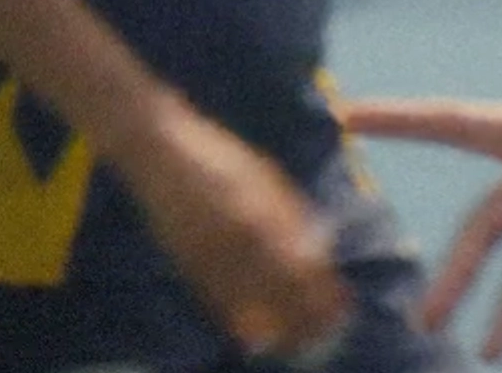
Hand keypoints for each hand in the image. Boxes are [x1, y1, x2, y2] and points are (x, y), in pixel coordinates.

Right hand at [117, 103, 348, 361]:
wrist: (161, 155)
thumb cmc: (224, 160)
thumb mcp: (269, 182)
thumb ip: (292, 219)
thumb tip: (317, 252)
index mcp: (266, 218)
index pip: (303, 269)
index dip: (322, 296)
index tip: (340, 314)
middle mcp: (239, 243)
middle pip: (278, 293)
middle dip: (303, 318)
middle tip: (322, 339)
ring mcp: (209, 256)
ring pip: (246, 304)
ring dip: (274, 327)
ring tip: (293, 346)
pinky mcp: (185, 264)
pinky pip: (214, 300)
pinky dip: (236, 320)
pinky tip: (251, 336)